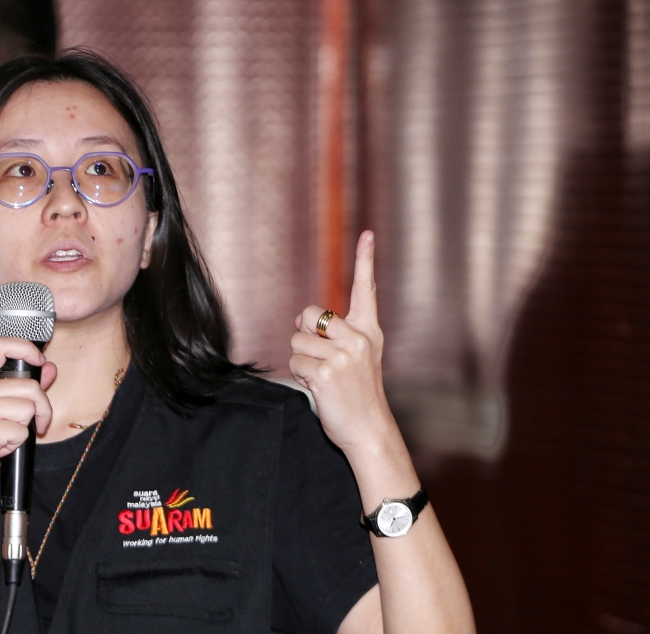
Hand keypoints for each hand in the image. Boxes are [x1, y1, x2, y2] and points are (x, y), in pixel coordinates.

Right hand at [0, 337, 56, 510]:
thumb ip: (24, 386)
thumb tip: (50, 368)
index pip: (0, 345)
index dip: (26, 348)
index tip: (40, 361)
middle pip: (29, 386)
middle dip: (42, 408)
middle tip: (33, 425)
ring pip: (29, 409)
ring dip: (27, 428)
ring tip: (7, 436)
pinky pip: (22, 431)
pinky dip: (18, 442)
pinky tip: (1, 448)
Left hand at [289, 230, 392, 452]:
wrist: (369, 430)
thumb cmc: (357, 396)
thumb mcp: (355, 360)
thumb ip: (333, 336)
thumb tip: (299, 319)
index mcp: (369, 332)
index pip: (366, 290)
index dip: (365, 260)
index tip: (367, 234)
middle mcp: (358, 339)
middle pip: (309, 315)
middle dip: (303, 335)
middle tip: (320, 359)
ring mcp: (343, 356)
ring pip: (297, 341)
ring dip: (301, 360)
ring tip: (322, 378)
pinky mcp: (326, 373)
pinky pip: (295, 362)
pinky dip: (299, 375)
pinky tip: (318, 387)